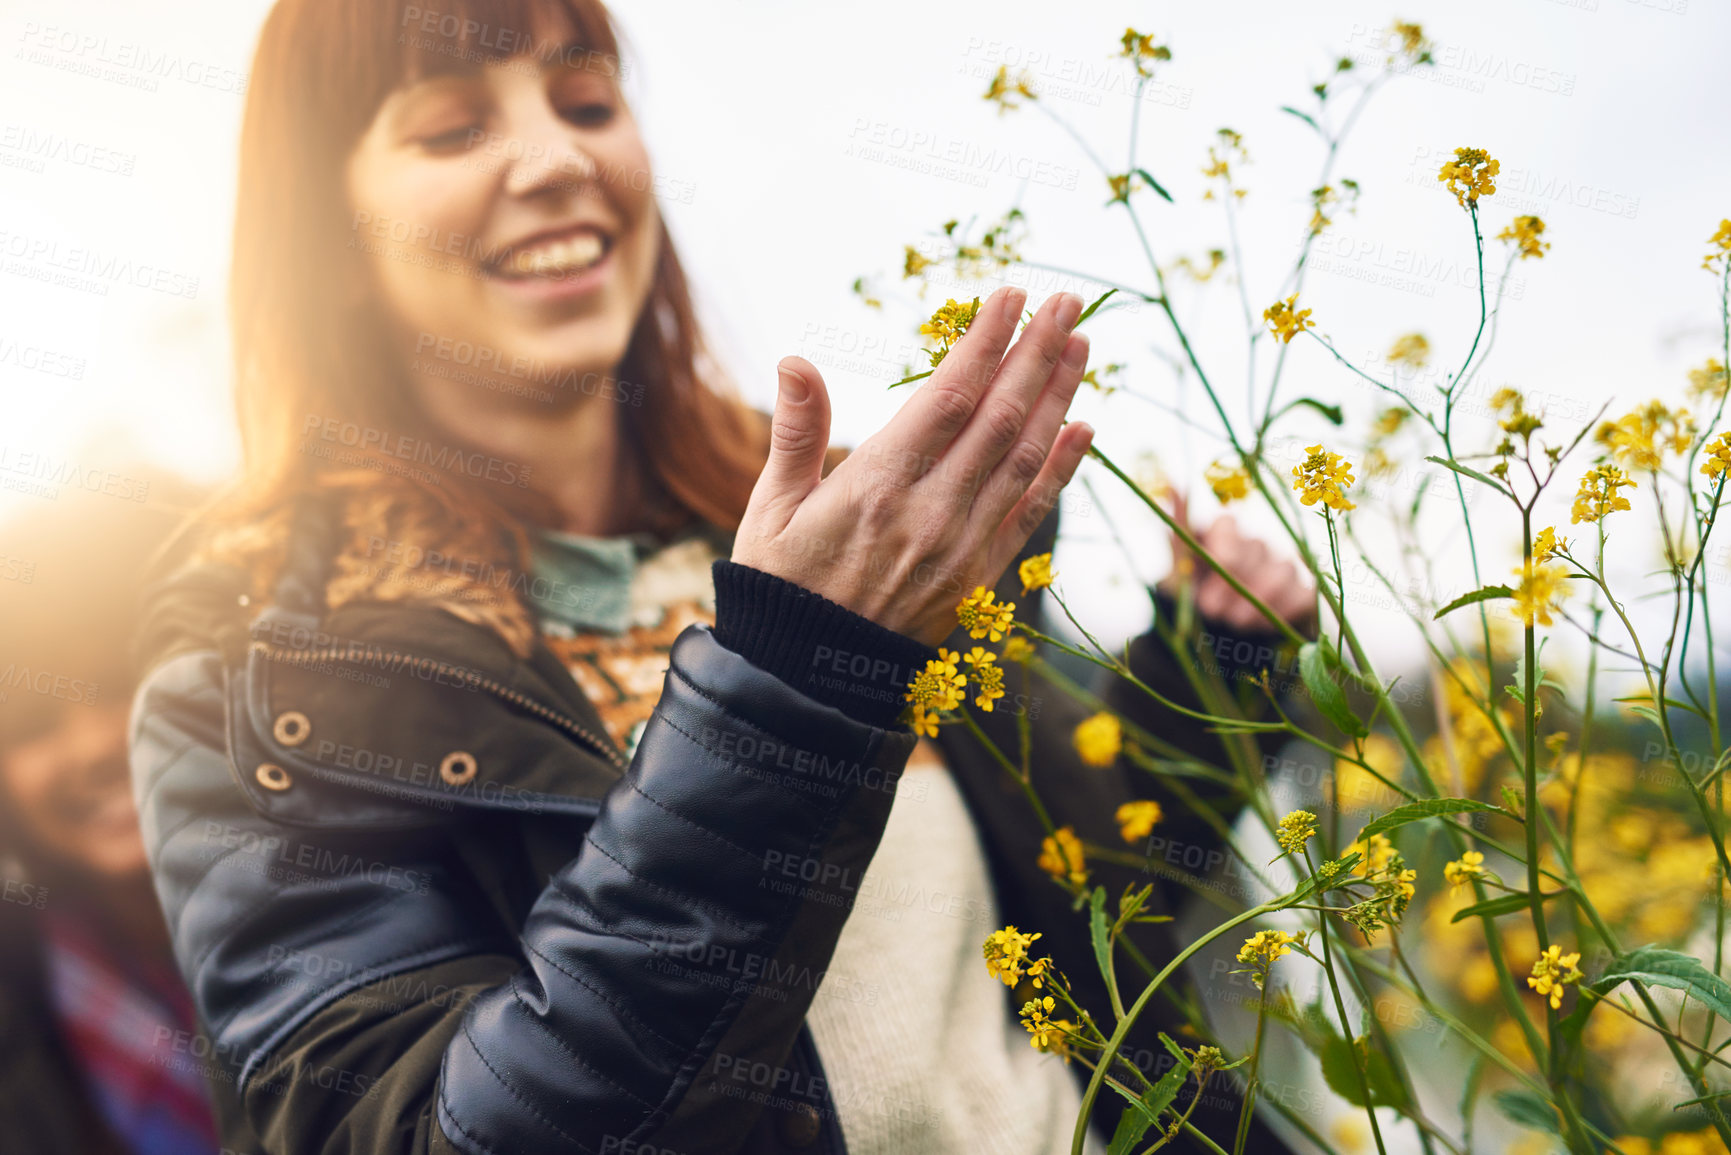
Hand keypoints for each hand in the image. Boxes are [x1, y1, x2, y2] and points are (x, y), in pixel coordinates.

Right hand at [732, 286, 1094, 647]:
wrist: (809, 677)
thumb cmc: (782, 584)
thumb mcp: (771, 507)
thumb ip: (795, 432)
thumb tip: (795, 361)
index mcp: (877, 485)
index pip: (947, 397)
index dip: (984, 343)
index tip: (1009, 296)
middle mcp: (931, 512)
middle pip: (1000, 418)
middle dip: (1037, 353)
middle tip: (1067, 302)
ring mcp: (963, 545)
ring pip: (1023, 458)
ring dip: (1058, 398)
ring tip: (1082, 345)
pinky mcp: (980, 575)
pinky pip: (1030, 513)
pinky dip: (1062, 469)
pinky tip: (1084, 428)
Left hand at [1158, 491, 1314, 634]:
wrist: (1215, 628)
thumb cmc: (1195, 588)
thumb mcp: (1181, 562)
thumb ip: (1178, 528)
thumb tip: (1171, 484)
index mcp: (1224, 530)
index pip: (1229, 523)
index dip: (1224, 547)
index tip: (1215, 567)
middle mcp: (1256, 543)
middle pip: (1254, 550)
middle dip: (1231, 583)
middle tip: (1211, 608)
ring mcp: (1281, 565)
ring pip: (1280, 572)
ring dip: (1254, 602)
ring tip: (1232, 621)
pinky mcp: (1301, 591)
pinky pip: (1300, 595)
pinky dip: (1280, 612)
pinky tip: (1259, 624)